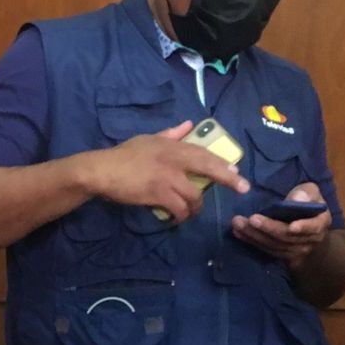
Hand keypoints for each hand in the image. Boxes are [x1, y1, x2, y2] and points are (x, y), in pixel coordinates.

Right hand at [88, 120, 249, 223]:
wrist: (101, 171)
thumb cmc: (122, 155)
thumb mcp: (148, 139)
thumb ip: (170, 134)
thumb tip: (188, 124)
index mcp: (172, 145)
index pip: (203, 152)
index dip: (221, 163)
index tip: (236, 170)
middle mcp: (174, 160)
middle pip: (208, 168)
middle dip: (228, 179)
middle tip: (243, 188)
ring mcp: (167, 178)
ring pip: (193, 195)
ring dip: (196, 207)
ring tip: (193, 213)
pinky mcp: (158, 194)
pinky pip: (178, 208)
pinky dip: (181, 216)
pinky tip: (178, 220)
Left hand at [232, 183, 330, 267]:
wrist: (307, 227)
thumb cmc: (308, 204)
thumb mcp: (311, 193)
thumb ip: (306, 193)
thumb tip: (297, 199)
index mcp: (320, 223)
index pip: (313, 227)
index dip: (304, 227)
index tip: (292, 226)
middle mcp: (308, 240)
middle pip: (286, 236)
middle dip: (267, 228)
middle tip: (250, 219)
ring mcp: (294, 251)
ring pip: (273, 245)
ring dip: (254, 235)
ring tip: (238, 224)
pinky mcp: (280, 255)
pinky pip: (265, 249)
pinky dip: (250, 241)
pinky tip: (238, 233)